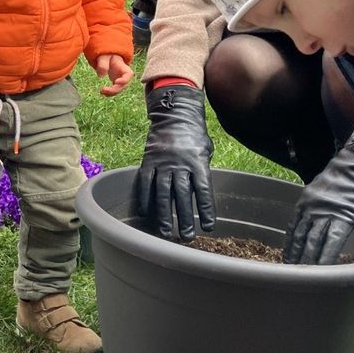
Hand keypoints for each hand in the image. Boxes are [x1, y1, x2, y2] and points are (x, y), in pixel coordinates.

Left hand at [95, 54, 132, 95]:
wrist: (107, 58)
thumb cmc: (107, 55)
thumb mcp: (104, 57)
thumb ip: (102, 64)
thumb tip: (101, 75)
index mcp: (124, 67)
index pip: (129, 74)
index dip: (124, 80)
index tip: (116, 82)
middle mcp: (124, 75)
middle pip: (124, 85)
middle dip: (115, 89)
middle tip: (104, 89)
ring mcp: (120, 80)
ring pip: (119, 89)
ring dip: (111, 93)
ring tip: (101, 92)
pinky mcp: (115, 83)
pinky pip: (114, 90)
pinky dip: (109, 93)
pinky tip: (102, 92)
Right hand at [136, 84, 214, 239]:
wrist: (174, 116)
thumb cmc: (194, 136)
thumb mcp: (205, 151)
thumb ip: (202, 171)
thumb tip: (199, 195)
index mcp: (198, 163)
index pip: (203, 191)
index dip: (206, 209)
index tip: (209, 227)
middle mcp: (180, 165)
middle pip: (182, 195)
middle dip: (184, 217)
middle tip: (187, 236)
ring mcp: (162, 163)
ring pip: (162, 192)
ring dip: (164, 213)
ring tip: (166, 231)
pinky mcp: (148, 160)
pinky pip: (145, 182)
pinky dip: (144, 198)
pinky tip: (145, 212)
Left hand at [285, 121, 353, 263]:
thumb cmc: (344, 178)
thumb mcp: (322, 191)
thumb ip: (316, 207)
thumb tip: (315, 222)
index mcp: (304, 202)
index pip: (293, 228)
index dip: (289, 245)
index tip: (285, 257)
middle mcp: (310, 208)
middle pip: (299, 237)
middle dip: (294, 256)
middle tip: (289, 272)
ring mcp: (325, 214)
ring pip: (312, 242)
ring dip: (307, 260)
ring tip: (302, 275)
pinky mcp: (343, 218)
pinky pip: (332, 242)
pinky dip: (326, 256)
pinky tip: (323, 268)